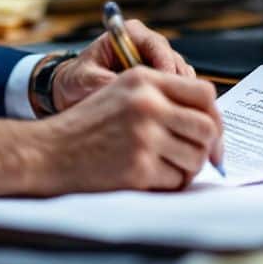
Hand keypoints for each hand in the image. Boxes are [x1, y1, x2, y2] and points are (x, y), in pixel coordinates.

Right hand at [0, 67, 224, 197]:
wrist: (49, 150)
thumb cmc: (85, 126)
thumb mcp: (120, 92)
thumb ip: (160, 96)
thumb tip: (207, 120)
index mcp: (143, 80)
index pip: (203, 92)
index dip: (213, 115)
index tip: (211, 132)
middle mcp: (147, 103)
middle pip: (207, 127)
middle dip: (208, 148)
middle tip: (198, 158)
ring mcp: (144, 136)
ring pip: (195, 157)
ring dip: (187, 168)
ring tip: (165, 167)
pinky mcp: (139, 167)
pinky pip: (176, 180)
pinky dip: (168, 183)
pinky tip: (148, 177)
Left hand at [46, 19, 195, 112]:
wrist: (75, 91)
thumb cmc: (77, 80)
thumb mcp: (86, 79)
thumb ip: (106, 81)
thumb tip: (126, 90)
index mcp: (130, 33)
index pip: (157, 46)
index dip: (165, 67)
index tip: (164, 89)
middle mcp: (148, 44)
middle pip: (174, 60)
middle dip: (176, 85)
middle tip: (174, 107)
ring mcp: (157, 61)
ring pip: (180, 76)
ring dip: (178, 95)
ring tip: (171, 116)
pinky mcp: (161, 79)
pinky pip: (178, 89)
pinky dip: (177, 102)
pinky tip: (169, 118)